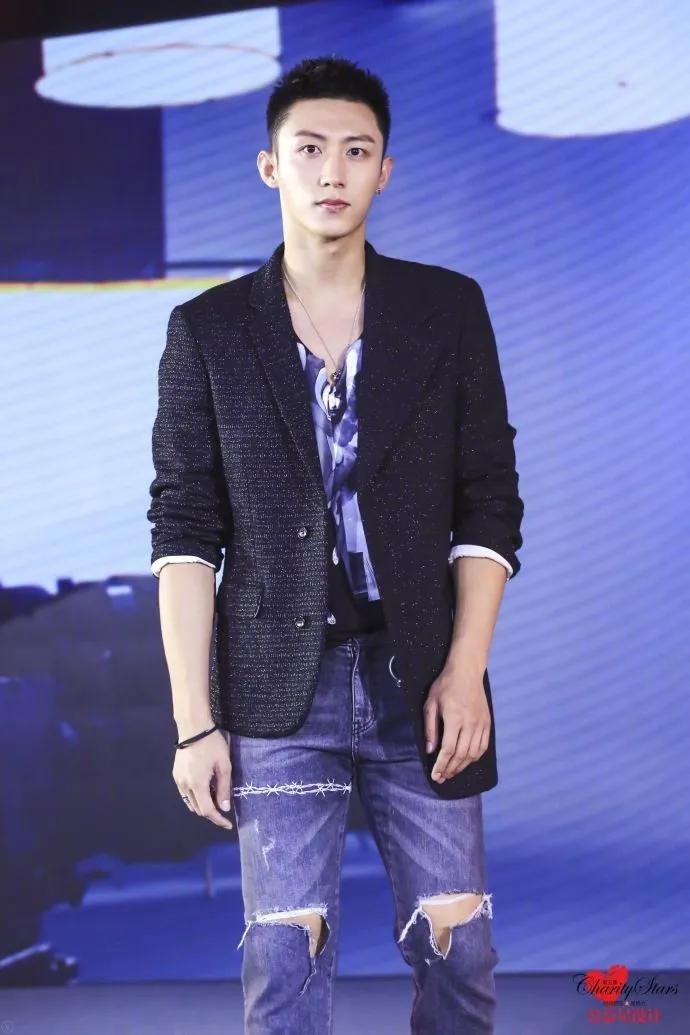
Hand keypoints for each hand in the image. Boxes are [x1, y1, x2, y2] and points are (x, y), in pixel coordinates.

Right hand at [173, 728, 233, 829]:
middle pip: (198, 808)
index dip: (218, 820)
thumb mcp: (224, 766)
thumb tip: (224, 808)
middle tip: (224, 804)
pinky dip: (196, 796)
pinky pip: (185, 793)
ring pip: (191, 802)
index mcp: (197, 784)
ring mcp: (178, 780)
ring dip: (203, 803)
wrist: (193, 727)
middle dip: (212, 811)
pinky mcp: (176, 775)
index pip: (208, 811)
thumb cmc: (212, 744)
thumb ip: (224, 788)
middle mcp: (185, 785)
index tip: (228, 824)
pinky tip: (205, 786)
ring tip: (215, 793)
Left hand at [424, 658, 490, 782]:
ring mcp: (481, 724)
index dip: (441, 765)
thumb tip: (430, 750)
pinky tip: (466, 762)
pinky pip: (483, 746)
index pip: (448, 749)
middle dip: (450, 769)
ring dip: (462, 766)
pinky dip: (475, 757)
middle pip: (461, 755)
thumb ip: (430, 728)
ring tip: (452, 772)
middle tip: (442, 777)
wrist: (467, 672)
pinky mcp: (487, 723)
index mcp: (454, 718)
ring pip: (473, 753)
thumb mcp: (431, 703)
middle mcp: (470, 723)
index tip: (435, 775)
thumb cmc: (445, 686)